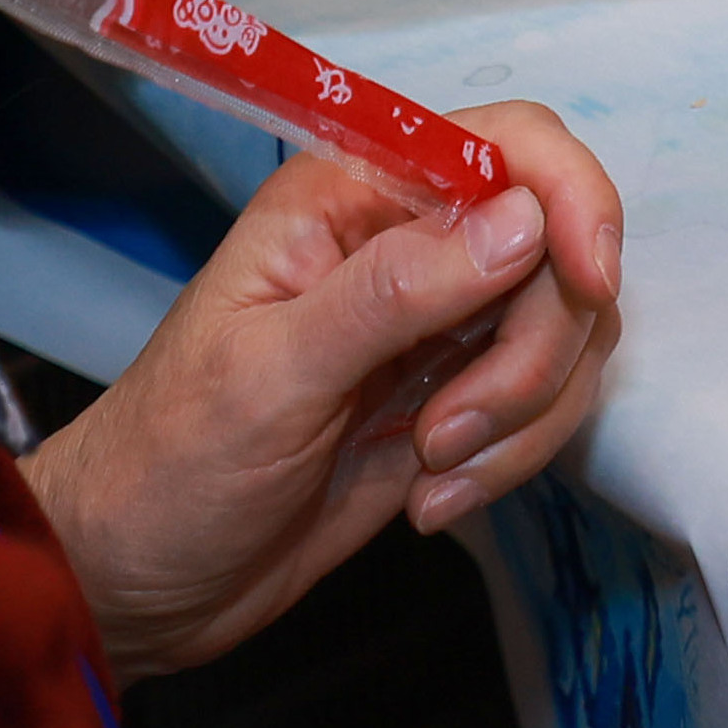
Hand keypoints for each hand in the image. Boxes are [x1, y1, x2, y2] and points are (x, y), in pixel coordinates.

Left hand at [19, 103, 621, 677]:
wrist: (137, 584)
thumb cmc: (170, 463)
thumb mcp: (270, 376)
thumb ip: (394, 292)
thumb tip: (524, 219)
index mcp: (352, 197)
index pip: (509, 144)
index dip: (570, 198)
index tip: (589, 285)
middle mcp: (409, 242)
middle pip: (556, 250)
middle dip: (531, 352)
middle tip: (447, 434)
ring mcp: (440, 325)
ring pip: (565, 332)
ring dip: (521, 416)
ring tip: (429, 474)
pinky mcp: (457, 399)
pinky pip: (543, 404)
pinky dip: (512, 457)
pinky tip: (431, 499)